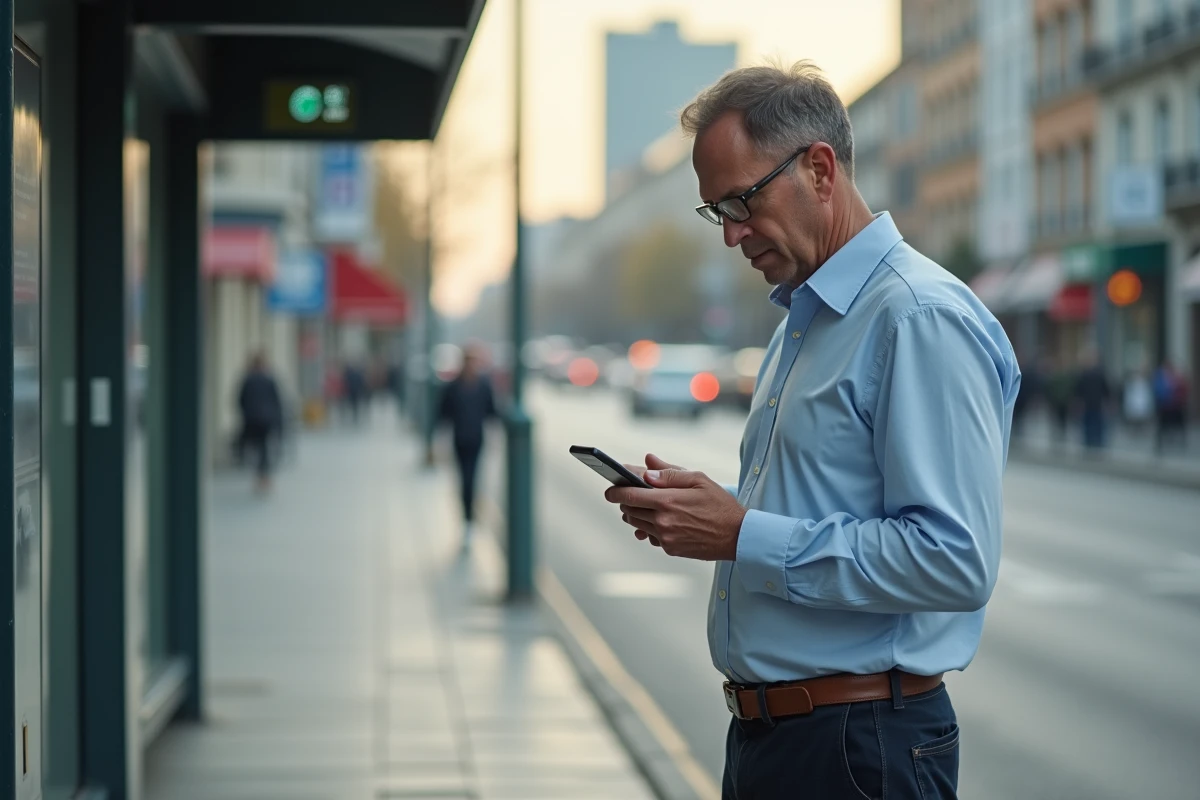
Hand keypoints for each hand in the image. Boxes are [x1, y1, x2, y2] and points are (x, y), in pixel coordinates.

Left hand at [605, 454, 746, 560]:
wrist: (737, 536)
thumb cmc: (720, 504)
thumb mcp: (698, 479)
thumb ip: (669, 472)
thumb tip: (647, 465)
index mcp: (667, 501)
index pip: (628, 496)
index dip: (615, 491)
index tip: (610, 489)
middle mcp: (663, 521)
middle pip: (629, 511)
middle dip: (627, 502)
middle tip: (633, 494)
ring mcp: (665, 538)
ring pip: (637, 525)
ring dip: (637, 515)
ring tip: (648, 507)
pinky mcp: (670, 549)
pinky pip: (651, 537)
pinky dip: (651, 528)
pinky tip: (662, 521)